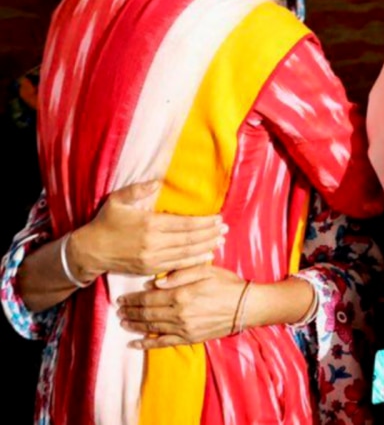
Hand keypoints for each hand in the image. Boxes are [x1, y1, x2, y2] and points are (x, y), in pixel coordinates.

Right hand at [71, 181, 225, 280]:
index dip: (204, 222)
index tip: (219, 218)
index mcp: (150, 224)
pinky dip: (193, 261)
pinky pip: (176, 265)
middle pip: (190, 239)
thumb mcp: (117, 200)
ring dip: (206, 247)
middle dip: (210, 234)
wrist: (90, 251)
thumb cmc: (104, 223)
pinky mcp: (150, 268)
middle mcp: (154, 242)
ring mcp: (152, 258)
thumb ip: (138, 189)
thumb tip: (158, 181)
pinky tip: (205, 256)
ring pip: (186, 253)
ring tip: (221, 241)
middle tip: (226, 229)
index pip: (185, 224)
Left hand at [117, 264, 244, 348]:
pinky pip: (163, 343)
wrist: (248, 306)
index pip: (148, 297)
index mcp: (181, 294)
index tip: (121, 297)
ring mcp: (183, 328)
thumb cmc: (229, 284)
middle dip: (129, 311)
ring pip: (151, 327)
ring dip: (134, 325)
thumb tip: (155, 282)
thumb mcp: (207, 270)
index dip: (132, 298)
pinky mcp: (189, 338)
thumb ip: (180, 274)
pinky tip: (134, 343)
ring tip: (122, 322)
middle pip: (146, 313)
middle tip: (118, 309)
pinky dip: (146, 344)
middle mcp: (179, 313)